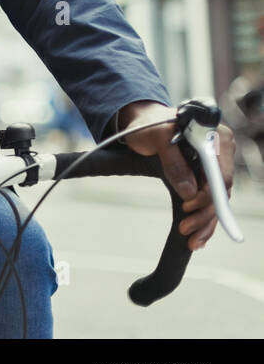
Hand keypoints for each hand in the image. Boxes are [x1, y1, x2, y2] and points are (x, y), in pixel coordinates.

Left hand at [117, 100, 235, 250]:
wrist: (142, 124)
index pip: (219, 173)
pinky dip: (205, 219)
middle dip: (204, 213)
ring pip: (216, 200)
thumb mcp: (156, 137)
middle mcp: (221, 152)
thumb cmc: (148, 125)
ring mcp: (215, 166)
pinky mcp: (205, 177)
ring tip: (191, 239)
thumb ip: (173, 161)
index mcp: (215, 137)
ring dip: (205, 222)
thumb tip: (188, 192)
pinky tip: (198, 238)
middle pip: (220, 190)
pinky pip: (209, 201)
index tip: (187, 206)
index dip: (206, 194)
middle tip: (185, 229)